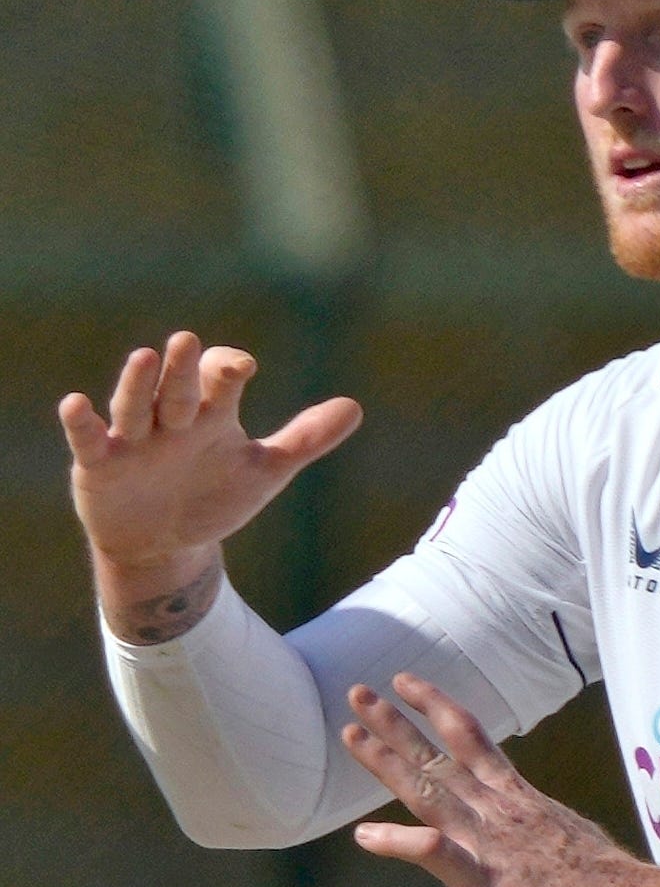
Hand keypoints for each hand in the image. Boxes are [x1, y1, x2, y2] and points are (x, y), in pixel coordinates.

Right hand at [60, 334, 361, 642]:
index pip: (217, 380)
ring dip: (138, 384)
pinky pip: (90, 440)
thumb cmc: (212, 497)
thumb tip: (356, 407)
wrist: (164, 544)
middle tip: (188, 342)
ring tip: (145, 357)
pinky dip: (82, 423)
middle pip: (177, 389)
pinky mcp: (100, 465)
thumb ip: (304, 440)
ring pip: (135, 406)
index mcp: (210, 416)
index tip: (244, 368)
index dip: (227, 371)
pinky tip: (76, 403)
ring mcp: (133, 440)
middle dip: (183, 370)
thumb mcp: (263, 471)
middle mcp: (170, 420)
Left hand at [342, 673, 656, 886]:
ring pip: (430, 792)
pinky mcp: (485, 883)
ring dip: (388, 762)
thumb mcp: (568, 833)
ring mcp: (489, 844)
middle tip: (357, 692)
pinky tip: (366, 836)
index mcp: (518, 798)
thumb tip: (532, 823)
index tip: (406, 682)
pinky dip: (401, 843)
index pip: (472, 739)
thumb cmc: (606, 882)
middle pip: (440, 757)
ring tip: (351, 736)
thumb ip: (537, 823)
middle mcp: (498, 810)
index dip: (436, 707)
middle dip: (396, 723)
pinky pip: (437, 857)